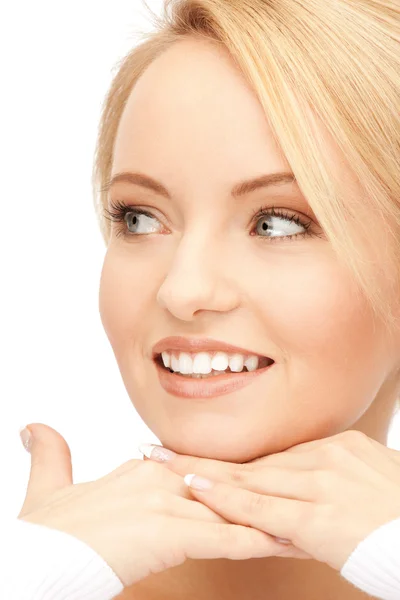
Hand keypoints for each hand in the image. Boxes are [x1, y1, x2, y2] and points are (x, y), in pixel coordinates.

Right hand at [17, 423, 291, 589]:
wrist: (39, 555)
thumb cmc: (48, 531)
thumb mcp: (47, 487)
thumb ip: (50, 453)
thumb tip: (35, 427)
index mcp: (142, 470)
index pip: (199, 473)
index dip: (229, 481)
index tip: (256, 481)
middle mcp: (160, 480)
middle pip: (222, 487)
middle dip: (259, 495)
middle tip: (294, 494)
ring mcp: (167, 504)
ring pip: (230, 510)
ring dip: (268, 518)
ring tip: (301, 518)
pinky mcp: (170, 533)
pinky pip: (224, 538)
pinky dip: (255, 541)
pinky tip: (282, 543)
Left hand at [139, 430, 399, 570]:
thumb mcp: (368, 485)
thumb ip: (328, 489)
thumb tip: (294, 508)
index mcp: (338, 448)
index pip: (275, 458)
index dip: (235, 459)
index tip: (205, 454)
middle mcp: (326, 459)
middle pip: (254, 461)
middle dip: (206, 458)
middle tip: (164, 450)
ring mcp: (320, 487)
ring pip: (250, 478)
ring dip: (202, 473)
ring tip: (163, 465)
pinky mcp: (317, 518)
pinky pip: (261, 508)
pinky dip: (225, 498)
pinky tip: (196, 489)